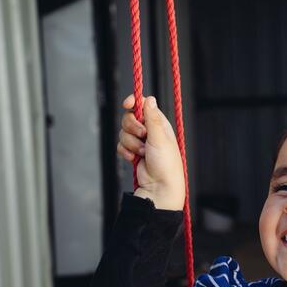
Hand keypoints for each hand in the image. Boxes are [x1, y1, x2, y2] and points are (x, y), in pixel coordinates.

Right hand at [118, 94, 184, 210]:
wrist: (159, 187)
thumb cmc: (165, 163)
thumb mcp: (160, 138)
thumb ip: (152, 118)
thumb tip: (150, 99)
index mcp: (159, 123)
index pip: (143, 105)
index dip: (133, 102)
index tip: (126, 104)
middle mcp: (149, 131)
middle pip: (129, 117)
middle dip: (132, 127)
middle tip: (142, 136)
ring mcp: (140, 142)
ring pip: (123, 132)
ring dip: (131, 143)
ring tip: (142, 153)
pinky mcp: (132, 152)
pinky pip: (120, 145)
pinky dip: (125, 152)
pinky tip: (134, 159)